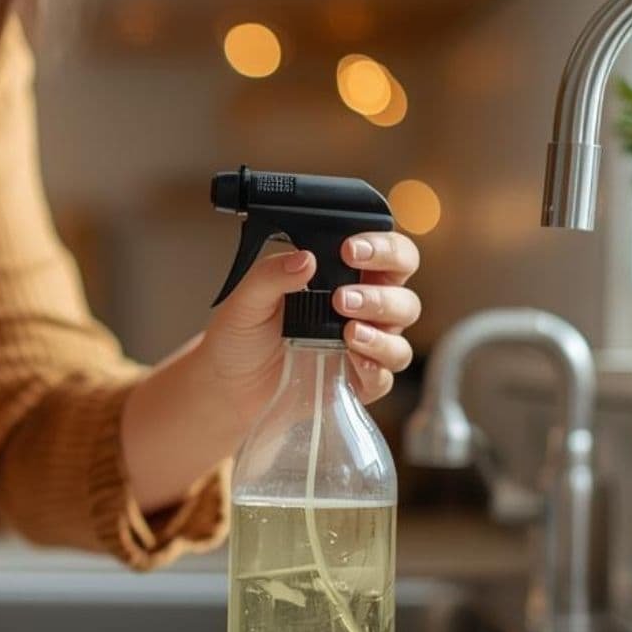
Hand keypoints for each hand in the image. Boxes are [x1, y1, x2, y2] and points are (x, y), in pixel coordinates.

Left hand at [200, 232, 420, 423]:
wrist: (227, 384)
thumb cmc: (242, 336)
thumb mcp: (246, 300)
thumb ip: (272, 274)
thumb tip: (305, 259)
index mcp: (345, 277)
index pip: (388, 253)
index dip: (383, 248)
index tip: (351, 250)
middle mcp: (363, 309)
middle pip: (403, 295)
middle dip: (381, 294)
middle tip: (343, 298)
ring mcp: (364, 346)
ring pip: (399, 335)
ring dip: (380, 331)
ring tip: (347, 331)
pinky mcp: (357, 382)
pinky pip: (383, 376)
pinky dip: (374, 367)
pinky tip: (352, 358)